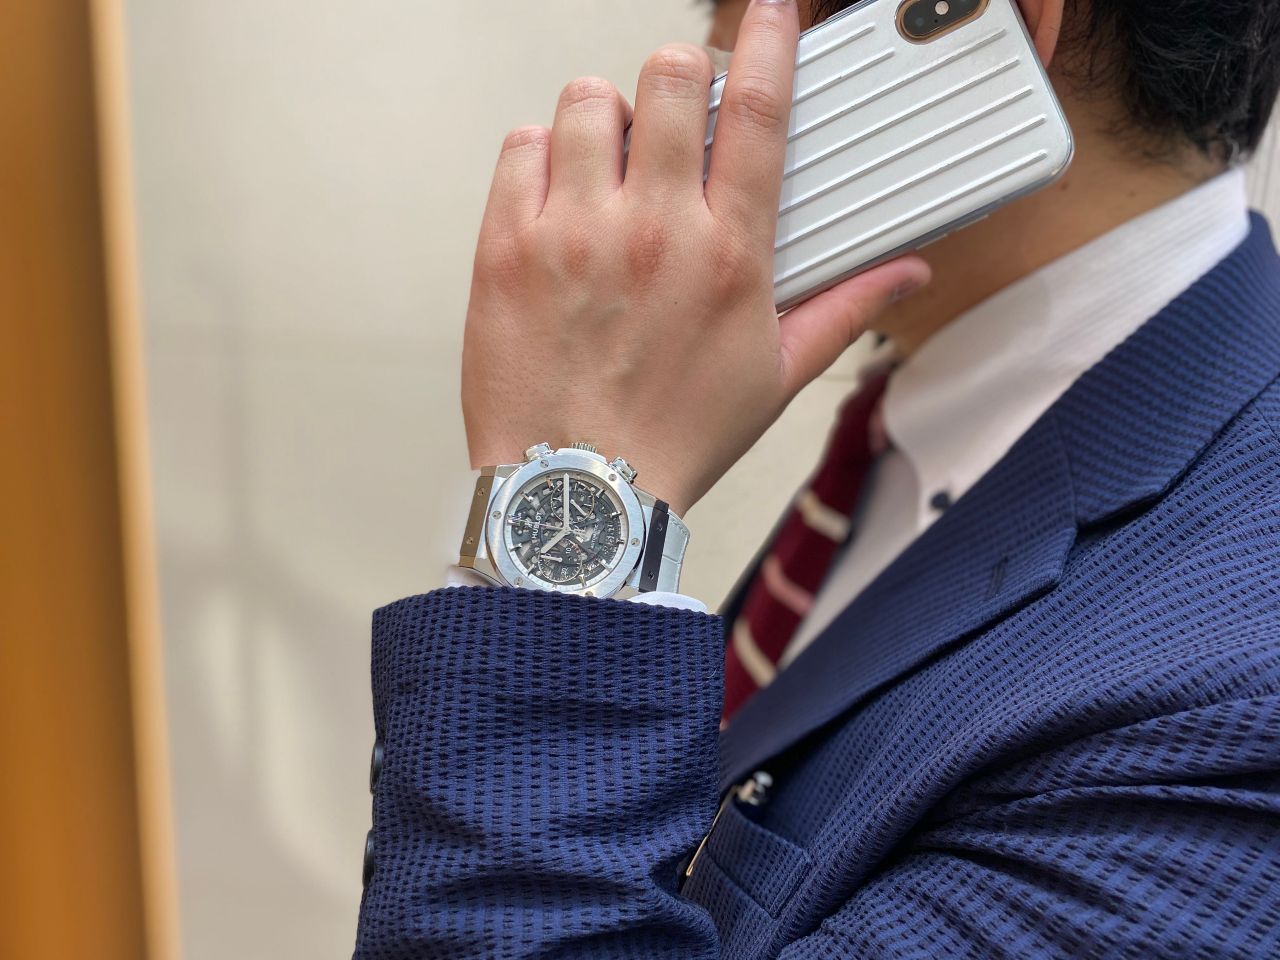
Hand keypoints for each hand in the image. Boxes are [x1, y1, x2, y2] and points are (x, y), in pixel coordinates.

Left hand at [462, 0, 929, 515]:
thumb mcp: (776, 377)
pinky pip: (519, 148)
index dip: (768, 41)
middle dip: (678, 76)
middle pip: (669, 77)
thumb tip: (908, 272)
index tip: (768, 12)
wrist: (579, 494)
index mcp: (727, 254)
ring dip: (606, 116)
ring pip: (588, 100)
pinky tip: (558, 193)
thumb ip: (847, 309)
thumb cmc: (672, 439)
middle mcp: (652, 229)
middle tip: (675, 112)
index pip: (759, 110)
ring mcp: (572, 234)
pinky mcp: (507, 249)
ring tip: (610, 162)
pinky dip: (540, 153)